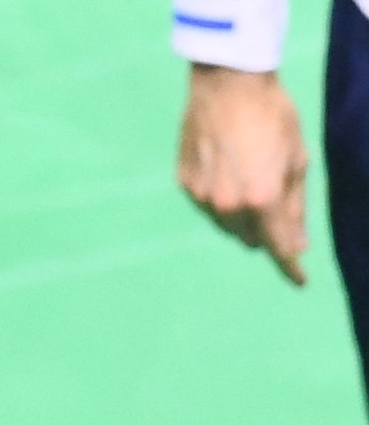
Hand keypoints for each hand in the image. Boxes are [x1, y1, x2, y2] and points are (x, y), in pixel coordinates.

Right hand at [181, 65, 309, 283]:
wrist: (227, 83)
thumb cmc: (272, 115)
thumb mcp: (296, 158)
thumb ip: (295, 206)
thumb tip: (296, 244)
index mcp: (262, 199)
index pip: (278, 247)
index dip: (291, 267)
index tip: (300, 281)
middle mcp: (228, 206)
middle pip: (251, 238)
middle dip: (266, 229)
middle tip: (274, 199)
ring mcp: (202, 197)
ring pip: (227, 225)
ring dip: (241, 214)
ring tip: (248, 176)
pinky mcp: (185, 185)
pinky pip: (208, 205)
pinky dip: (221, 197)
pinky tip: (226, 167)